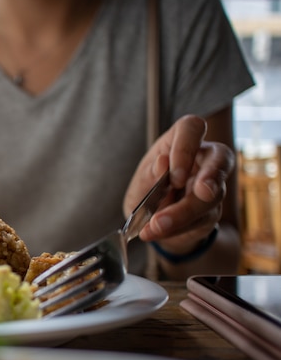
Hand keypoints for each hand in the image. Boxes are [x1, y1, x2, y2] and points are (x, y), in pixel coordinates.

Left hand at [124, 114, 235, 253]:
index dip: (186, 148)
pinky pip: (203, 218)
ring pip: (213, 195)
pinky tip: (159, 231)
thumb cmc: (146, 191)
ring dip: (185, 212)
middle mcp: (203, 158)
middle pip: (220, 158)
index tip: (174, 174)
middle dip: (211, 176)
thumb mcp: (140, 183)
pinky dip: (179, 227)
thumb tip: (163, 162)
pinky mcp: (213, 210)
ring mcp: (213, 184)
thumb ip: (150, 174)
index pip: (192, 128)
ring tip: (157, 225)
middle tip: (200, 192)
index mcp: (180, 141)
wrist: (152, 222)